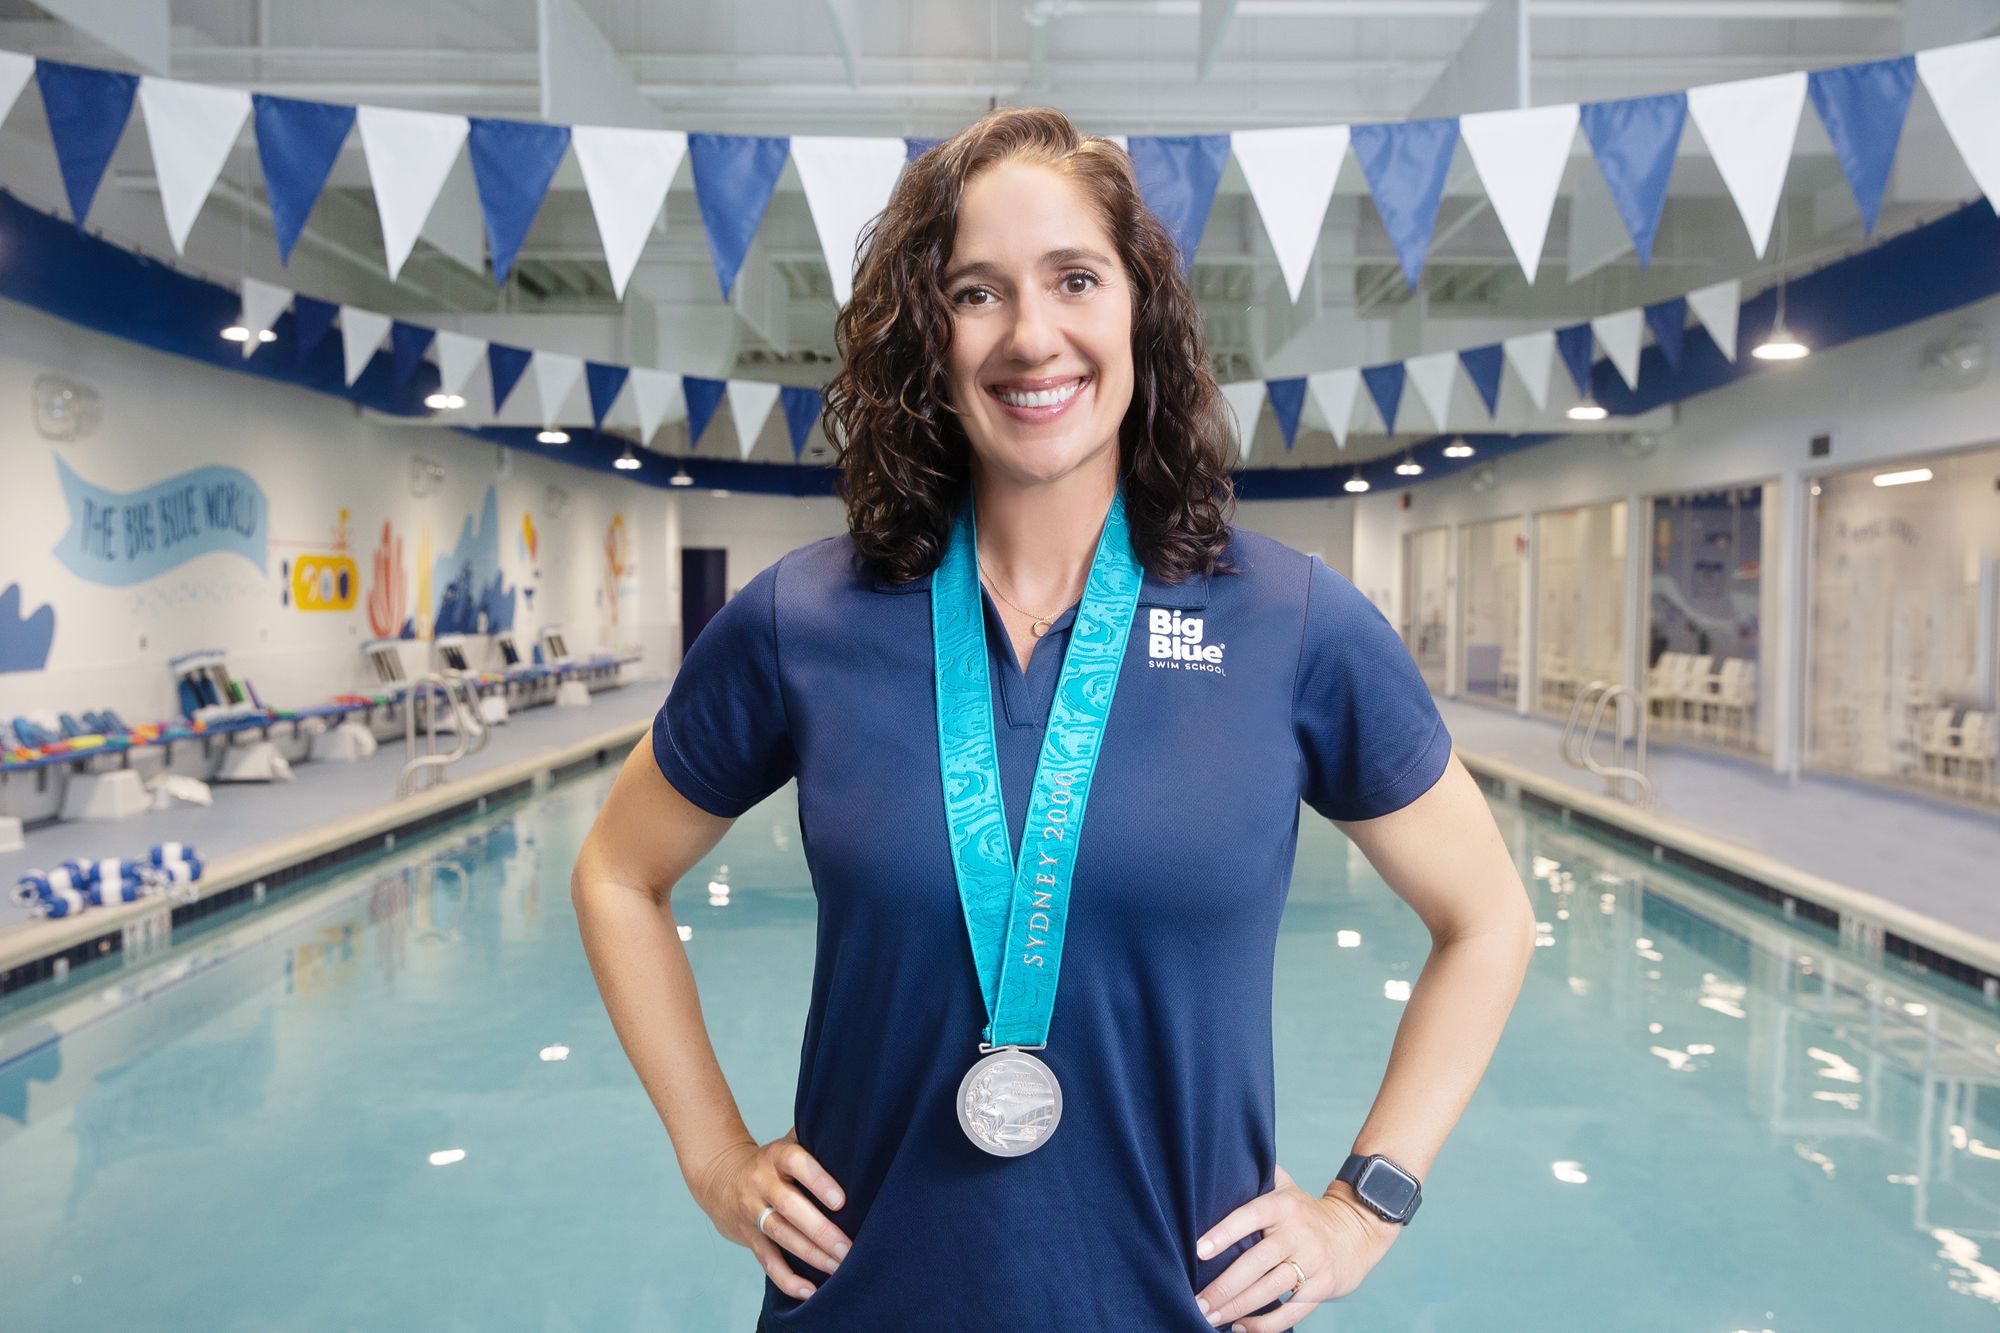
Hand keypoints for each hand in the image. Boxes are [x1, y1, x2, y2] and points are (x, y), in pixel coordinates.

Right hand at [691, 1125, 851, 1302]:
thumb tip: (858, 1138)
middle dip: (821, 1230)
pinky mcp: (749, 1237)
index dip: (818, 1181)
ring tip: (839, 1267)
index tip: (841, 1201)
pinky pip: (767, 1261)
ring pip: (781, 1235)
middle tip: (849, 1247)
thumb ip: (817, 1140)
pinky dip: (787, 1279)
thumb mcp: (788, 1142)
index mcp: (776, 1156)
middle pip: (790, 1207)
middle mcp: (762, 1183)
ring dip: (811, 1255)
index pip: (796, 1163)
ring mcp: (753, 1212)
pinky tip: (809, 1291)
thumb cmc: (772, 1161)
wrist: (720, 1177)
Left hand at [1193, 1163, 1402, 1330]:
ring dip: (1238, 1307)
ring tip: (1210, 1317)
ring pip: (1270, 1290)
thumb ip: (1259, 1176)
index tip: (1199, 1251)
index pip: (1249, 1217)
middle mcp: (1297, 1234)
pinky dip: (1266, 1324)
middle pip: (1256, 1263)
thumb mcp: (1287, 1188)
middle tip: (1198, 1301)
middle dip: (1224, 1286)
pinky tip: (1241, 1328)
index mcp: (1283, 1206)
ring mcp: (1312, 1262)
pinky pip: (1292, 1311)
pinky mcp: (1322, 1287)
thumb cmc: (1307, 1212)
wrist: (1357, 1230)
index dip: (1224, 1234)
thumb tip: (1225, 1157)